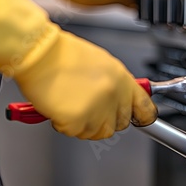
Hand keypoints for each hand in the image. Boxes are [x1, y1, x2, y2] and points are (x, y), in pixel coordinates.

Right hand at [0, 0, 157, 138]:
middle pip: (120, 124)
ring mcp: (97, 110)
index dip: (143, 117)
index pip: (145, 107)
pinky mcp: (78, 121)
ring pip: (97, 132)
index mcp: (122, 79)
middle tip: (89, 107)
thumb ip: (113, 84)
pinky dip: (64, 124)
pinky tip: (59, 106)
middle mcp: (114, 96)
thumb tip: (118, 99)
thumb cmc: (63, 55)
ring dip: (84, 124)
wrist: (40, 53)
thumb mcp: (100, 64)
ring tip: (71, 103)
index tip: (142, 120)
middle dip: (104, 119)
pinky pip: (75, 132)